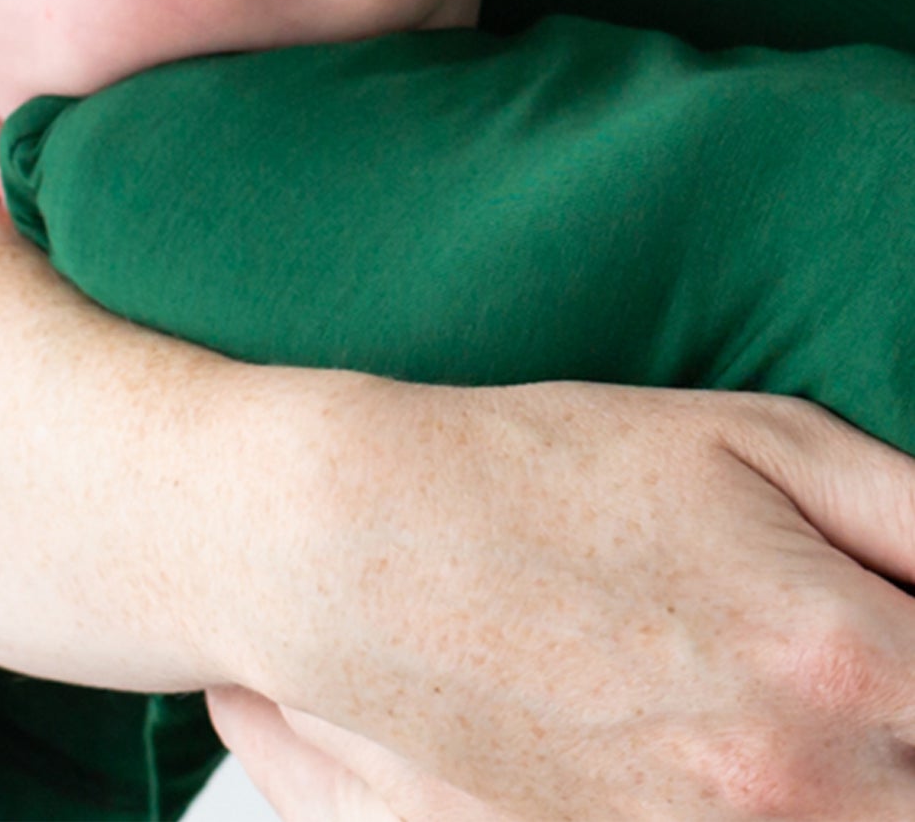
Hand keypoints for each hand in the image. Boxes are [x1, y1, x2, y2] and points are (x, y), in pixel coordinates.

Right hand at [236, 381, 914, 820]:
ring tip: (745, 686)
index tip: (907, 649)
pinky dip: (757, 797)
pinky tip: (701, 733)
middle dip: (899, 733)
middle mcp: (791, 786)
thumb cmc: (551, 468)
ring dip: (840, 776)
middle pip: (913, 790)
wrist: (365, 539)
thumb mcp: (755, 439)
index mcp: (842, 664)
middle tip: (846, 676)